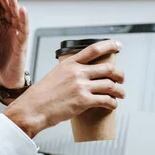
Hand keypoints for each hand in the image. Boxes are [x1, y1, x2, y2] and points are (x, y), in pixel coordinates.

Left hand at [0, 0, 28, 88]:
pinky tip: (23, 10)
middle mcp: (12, 29)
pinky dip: (24, 20)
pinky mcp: (22, 44)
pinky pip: (24, 30)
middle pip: (9, 8)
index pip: (2, 9)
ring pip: (18, 16)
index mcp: (4, 27)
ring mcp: (18, 35)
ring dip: (14, 3)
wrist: (3, 78)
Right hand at [3, 40, 124, 137]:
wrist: (33, 108)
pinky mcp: (83, 101)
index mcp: (69, 64)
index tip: (118, 45)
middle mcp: (77, 72)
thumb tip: (81, 78)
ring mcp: (81, 86)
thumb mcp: (54, 76)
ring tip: (120, 94)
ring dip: (119, 91)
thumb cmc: (41, 96)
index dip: (109, 45)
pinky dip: (113, 103)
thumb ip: (69, 74)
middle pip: (108, 68)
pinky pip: (106, 100)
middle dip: (119, 74)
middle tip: (121, 79)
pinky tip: (113, 105)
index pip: (94, 49)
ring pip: (110, 85)